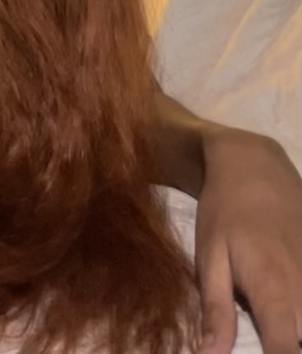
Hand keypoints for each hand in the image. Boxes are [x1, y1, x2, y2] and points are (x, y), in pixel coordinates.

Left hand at [194, 126, 301, 353]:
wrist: (256, 168)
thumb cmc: (225, 212)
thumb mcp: (210, 258)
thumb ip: (216, 311)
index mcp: (275, 295)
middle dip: (288, 344)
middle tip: (264, 330)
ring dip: (296, 327)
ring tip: (275, 317)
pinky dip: (301, 309)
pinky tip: (288, 304)